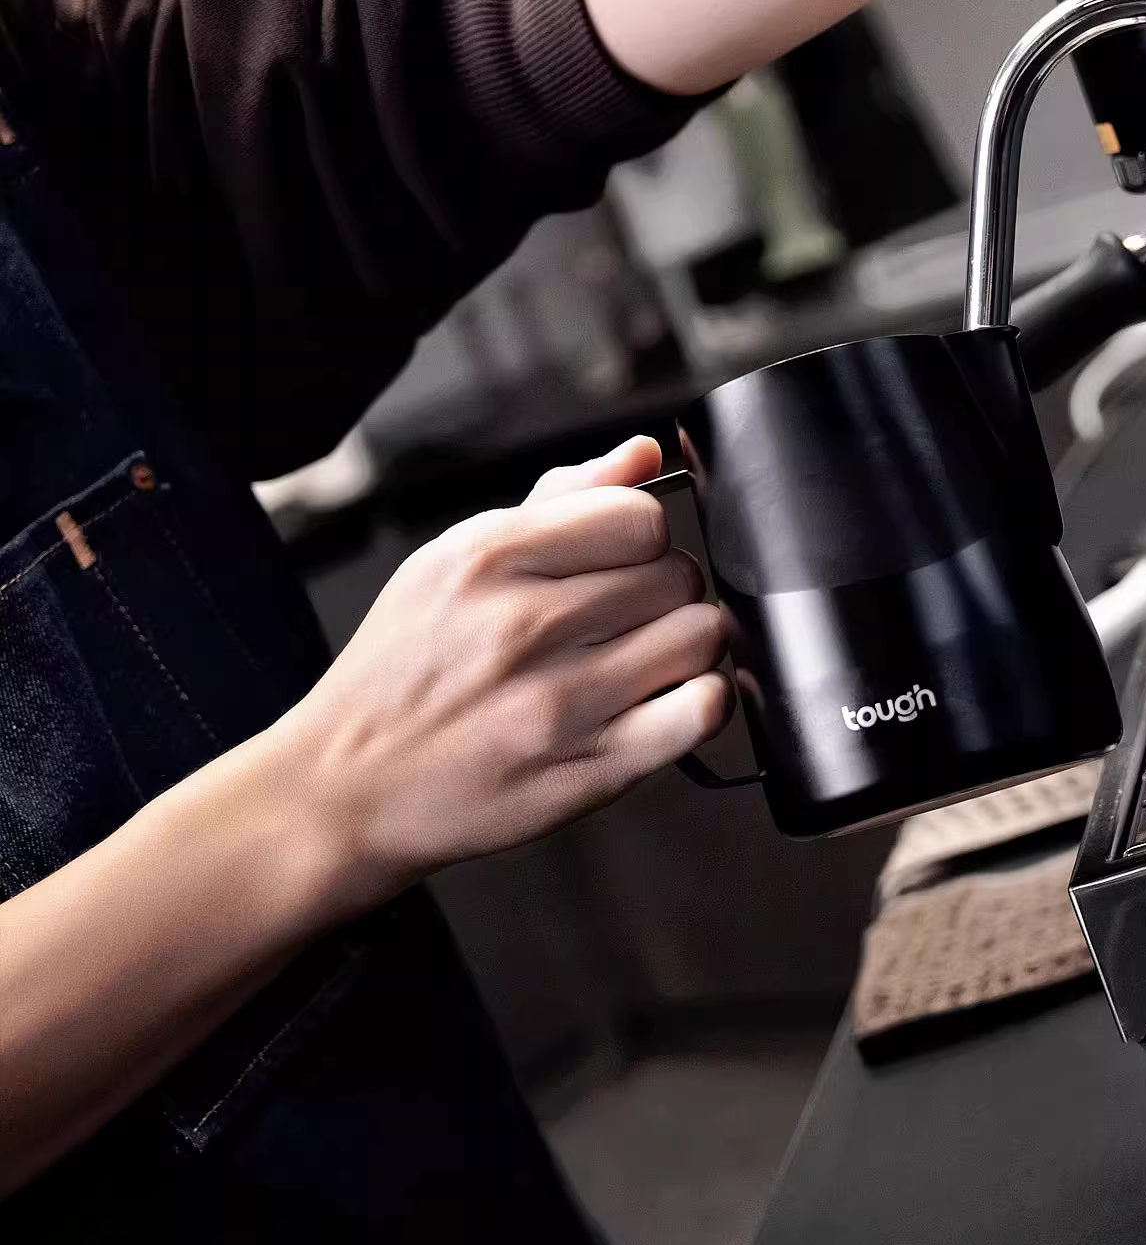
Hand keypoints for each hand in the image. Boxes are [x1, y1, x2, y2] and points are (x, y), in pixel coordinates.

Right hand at [272, 435, 728, 905]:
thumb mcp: (451, 562)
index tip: (619, 561)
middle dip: (664, 590)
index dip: (641, 536)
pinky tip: (666, 701)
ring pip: (700, 635)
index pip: (638, 514)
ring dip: (687, 644)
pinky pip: (701, 710)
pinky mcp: (591, 770)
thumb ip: (558, 501)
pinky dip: (703, 700)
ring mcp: (561, 702)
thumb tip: (642, 454)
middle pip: (677, 573)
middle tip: (625, 619)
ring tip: (645, 659)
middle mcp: (525, 626)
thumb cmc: (402, 671)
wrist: (344, 790)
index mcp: (489, 559)